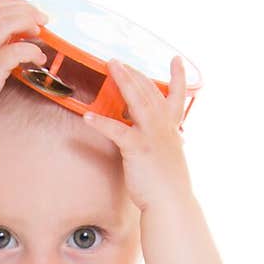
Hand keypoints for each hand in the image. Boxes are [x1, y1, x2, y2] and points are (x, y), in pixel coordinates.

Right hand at [0, 0, 49, 127]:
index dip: (11, 4)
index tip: (25, 10)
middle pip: (2, 10)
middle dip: (25, 9)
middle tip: (42, 18)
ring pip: (8, 22)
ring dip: (28, 21)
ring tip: (40, 31)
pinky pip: (16, 50)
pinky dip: (31, 50)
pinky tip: (39, 58)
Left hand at [82, 56, 192, 210]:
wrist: (172, 203)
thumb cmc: (167, 187)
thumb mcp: (169, 160)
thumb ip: (163, 145)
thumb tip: (156, 144)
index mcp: (171, 130)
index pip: (176, 97)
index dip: (176, 77)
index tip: (176, 60)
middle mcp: (163, 127)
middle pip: (149, 91)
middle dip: (134, 72)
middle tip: (119, 60)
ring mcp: (151, 136)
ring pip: (136, 100)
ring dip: (122, 81)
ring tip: (109, 66)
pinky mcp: (138, 148)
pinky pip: (117, 130)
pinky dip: (101, 122)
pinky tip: (87, 116)